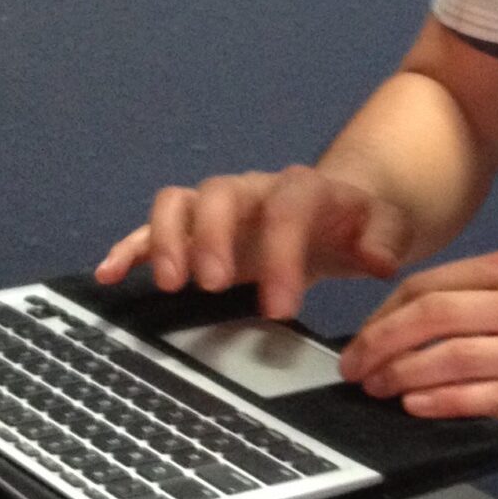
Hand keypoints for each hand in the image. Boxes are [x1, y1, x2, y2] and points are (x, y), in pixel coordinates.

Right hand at [95, 168, 409, 321]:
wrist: (341, 209)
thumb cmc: (360, 223)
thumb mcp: (388, 227)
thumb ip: (386, 238)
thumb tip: (377, 258)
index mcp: (303, 190)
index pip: (286, 208)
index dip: (281, 255)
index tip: (281, 308)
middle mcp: (253, 190)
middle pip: (219, 194)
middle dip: (210, 238)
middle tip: (210, 287)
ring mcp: (220, 207)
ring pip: (179, 202)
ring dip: (165, 239)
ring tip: (166, 284)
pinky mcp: (196, 228)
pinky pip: (155, 226)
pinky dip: (130, 246)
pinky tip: (109, 274)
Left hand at [340, 250, 497, 439]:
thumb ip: (481, 303)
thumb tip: (413, 329)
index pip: (428, 285)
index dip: (382, 315)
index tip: (362, 339)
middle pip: (429, 317)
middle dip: (379, 345)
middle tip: (355, 369)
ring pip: (449, 357)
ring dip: (402, 376)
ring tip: (379, 390)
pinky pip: (480, 396)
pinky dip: (440, 402)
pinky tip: (417, 407)